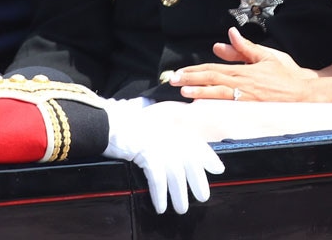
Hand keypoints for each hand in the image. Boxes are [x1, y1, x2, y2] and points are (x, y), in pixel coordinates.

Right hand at [102, 99, 223, 213]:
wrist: (112, 123)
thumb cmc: (131, 129)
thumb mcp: (155, 129)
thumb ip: (170, 139)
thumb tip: (183, 157)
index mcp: (174, 130)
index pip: (198, 144)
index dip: (209, 157)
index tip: (219, 169)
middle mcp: (171, 137)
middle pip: (191, 163)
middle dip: (199, 182)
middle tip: (203, 197)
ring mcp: (160, 146)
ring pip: (177, 176)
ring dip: (180, 195)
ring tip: (181, 209)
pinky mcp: (147, 155)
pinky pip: (158, 180)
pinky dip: (160, 195)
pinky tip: (161, 206)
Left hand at [171, 28, 316, 101]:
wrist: (305, 94)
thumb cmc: (286, 75)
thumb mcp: (266, 56)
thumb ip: (245, 47)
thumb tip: (229, 35)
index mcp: (245, 69)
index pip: (215, 68)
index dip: (196, 70)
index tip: (181, 71)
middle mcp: (243, 83)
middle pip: (212, 79)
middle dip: (191, 79)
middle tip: (173, 80)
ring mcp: (247, 98)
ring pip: (218, 93)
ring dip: (199, 92)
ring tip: (184, 91)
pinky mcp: (252, 109)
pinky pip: (229, 107)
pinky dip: (215, 107)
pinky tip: (203, 108)